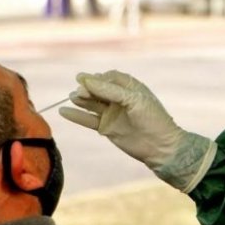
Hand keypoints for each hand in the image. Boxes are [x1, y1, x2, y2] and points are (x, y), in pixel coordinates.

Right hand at [59, 70, 216, 191]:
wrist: (161, 146)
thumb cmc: (152, 118)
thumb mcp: (133, 100)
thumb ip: (109, 90)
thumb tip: (86, 79)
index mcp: (129, 87)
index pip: (108, 77)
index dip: (97, 78)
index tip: (85, 80)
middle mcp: (119, 98)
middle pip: (98, 89)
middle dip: (88, 89)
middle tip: (79, 92)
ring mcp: (112, 113)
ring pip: (92, 103)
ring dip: (81, 100)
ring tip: (72, 97)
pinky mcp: (106, 128)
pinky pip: (88, 120)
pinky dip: (77, 116)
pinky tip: (63, 112)